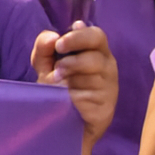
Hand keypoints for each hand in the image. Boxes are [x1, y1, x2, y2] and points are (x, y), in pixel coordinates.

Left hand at [32, 24, 116, 145]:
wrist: (62, 119)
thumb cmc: (57, 85)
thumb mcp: (46, 64)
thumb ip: (44, 46)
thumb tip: (53, 36)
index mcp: (96, 51)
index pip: (96, 35)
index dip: (78, 37)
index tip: (59, 44)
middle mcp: (108, 67)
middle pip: (96, 56)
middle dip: (72, 60)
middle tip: (57, 67)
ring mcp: (110, 88)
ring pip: (93, 76)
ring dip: (71, 78)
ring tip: (58, 83)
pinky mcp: (107, 107)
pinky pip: (90, 97)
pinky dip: (74, 96)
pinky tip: (68, 98)